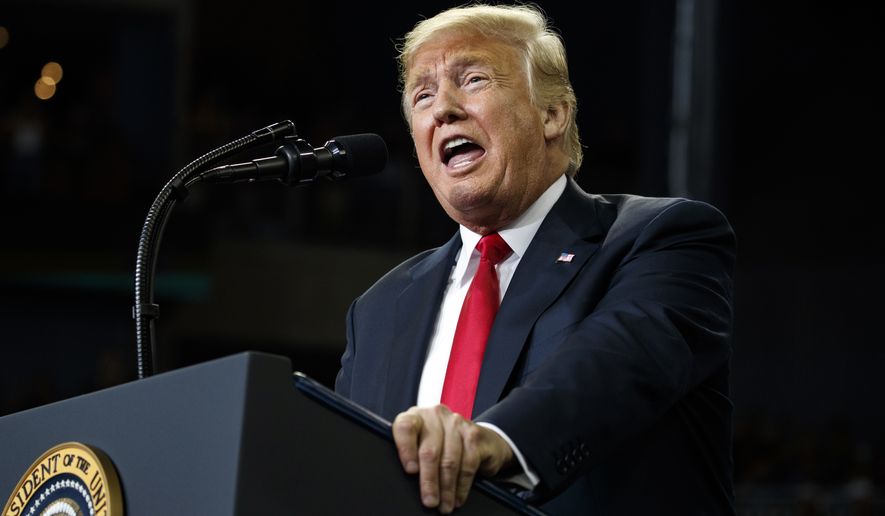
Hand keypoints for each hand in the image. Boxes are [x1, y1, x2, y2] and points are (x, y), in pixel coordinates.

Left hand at [392, 404, 514, 512]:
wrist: (477, 438)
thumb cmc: (441, 445)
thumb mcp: (422, 444)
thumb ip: (412, 455)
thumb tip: (405, 482)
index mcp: (416, 416)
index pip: (405, 427)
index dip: (406, 449)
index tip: (410, 471)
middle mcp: (435, 415)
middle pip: (429, 451)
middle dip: (429, 481)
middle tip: (429, 501)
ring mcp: (456, 422)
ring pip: (449, 460)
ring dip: (447, 488)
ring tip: (444, 505)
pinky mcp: (475, 434)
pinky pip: (468, 464)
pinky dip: (462, 485)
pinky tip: (458, 497)